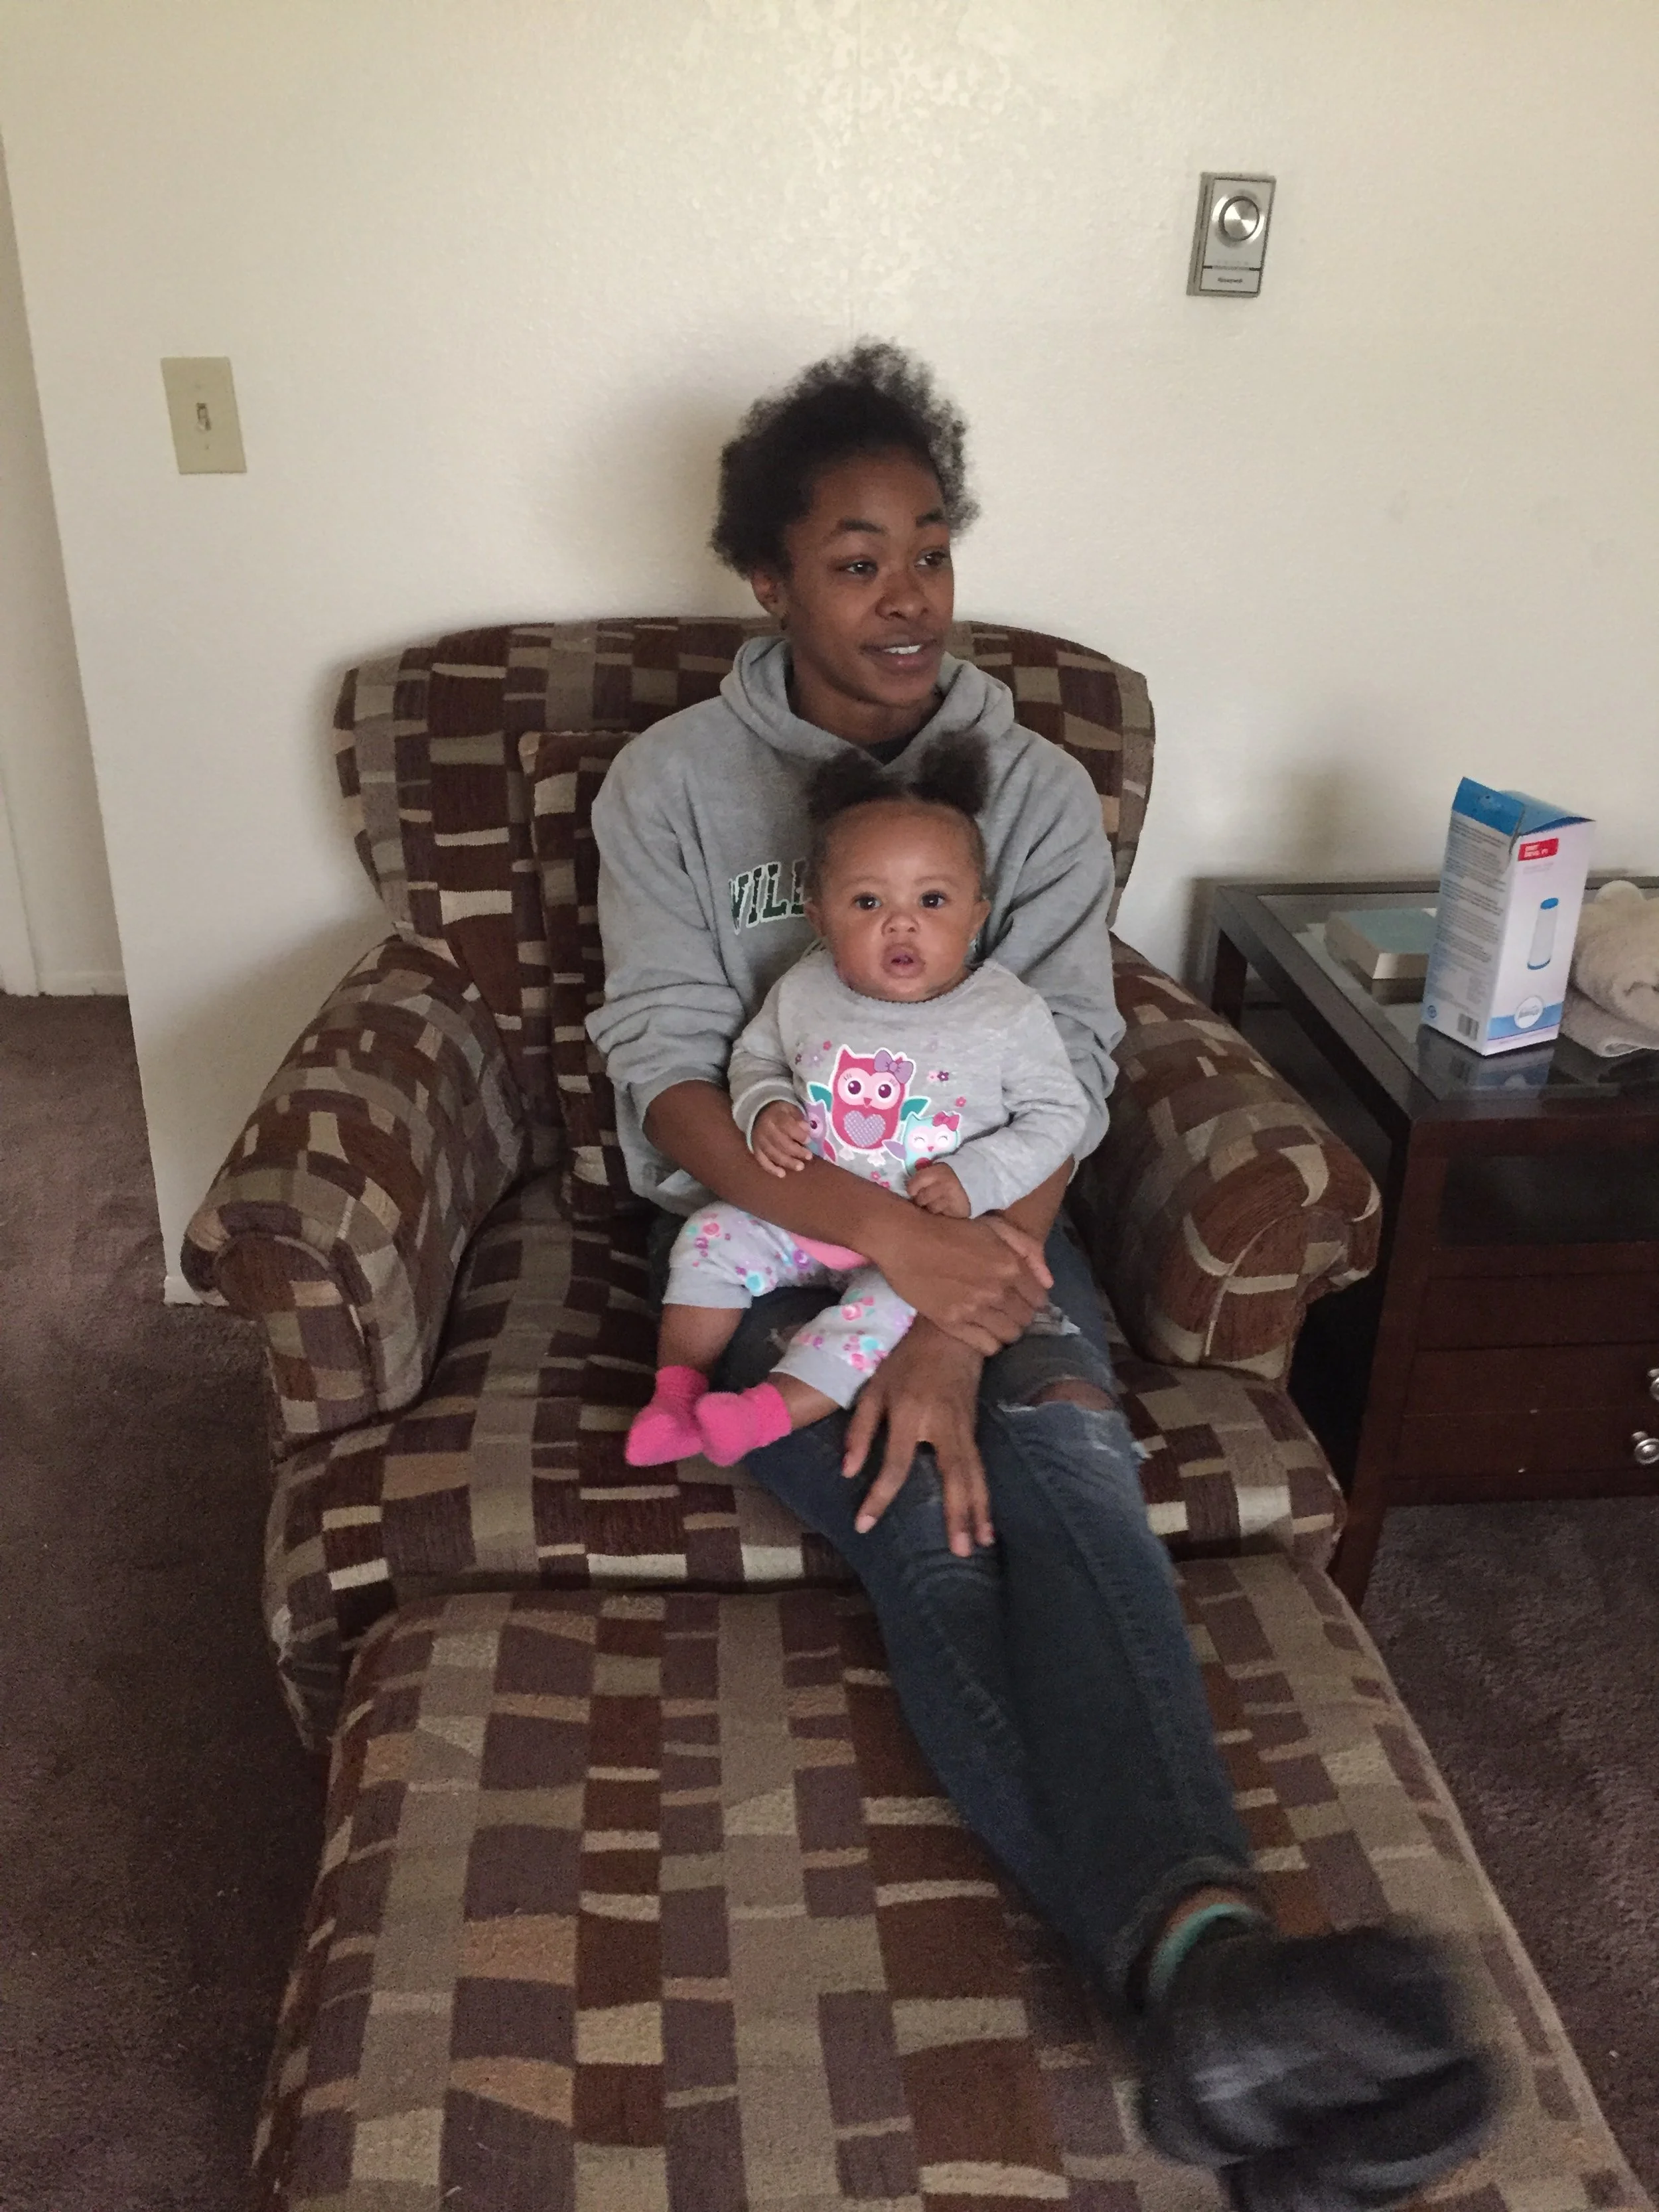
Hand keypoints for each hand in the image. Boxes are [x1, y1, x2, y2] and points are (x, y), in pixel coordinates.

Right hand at [751, 1101, 812, 1177]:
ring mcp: (759, 1140)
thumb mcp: (790, 1109)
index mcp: (774, 1116)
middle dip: (796, 1151)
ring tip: (800, 1167)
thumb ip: (798, 1118)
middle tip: (809, 1156)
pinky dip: (771, 1169)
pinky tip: (782, 1174)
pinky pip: (762, 1161)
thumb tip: (807, 1129)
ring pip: (772, 1153)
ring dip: (787, 1162)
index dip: (798, 1134)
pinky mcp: (755, 1149)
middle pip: (780, 1142)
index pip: (786, 1125)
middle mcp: (765, 1129)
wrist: (758, 1113)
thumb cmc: (780, 1113)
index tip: (808, 1140)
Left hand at [842, 1322, 989, 1556]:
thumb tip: (848, 1472)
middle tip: (959, 1551)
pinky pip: (980, 1469)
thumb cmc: (905, 1361)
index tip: (863, 1525)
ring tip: (980, 1544)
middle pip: (952, 1477)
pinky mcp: (974, 1430)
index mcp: (909, 1414)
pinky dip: (985, 1497)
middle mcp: (941, 1426)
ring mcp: (963, 1429)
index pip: (894, 1466)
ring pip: (974, 1476)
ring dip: (978, 1511)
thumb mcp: (874, 1388)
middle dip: (956, 1515)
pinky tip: (986, 1521)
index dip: (878, 1498)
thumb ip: (860, 1430)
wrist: (950, 1333)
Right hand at [870, 1206, 1050, 1354]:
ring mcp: (975, 1309)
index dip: (1032, 1300)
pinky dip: (989, 1341)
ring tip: (994, 1321)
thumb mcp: (994, 1228)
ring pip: (1009, 1335)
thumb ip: (1027, 1249)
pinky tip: (981, 1330)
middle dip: (1020, 1315)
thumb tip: (1048, 1282)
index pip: (1039, 1299)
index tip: (1021, 1298)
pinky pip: (987, 1346)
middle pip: (1025, 1319)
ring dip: (1006, 1329)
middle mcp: (997, 1290)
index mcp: (1010, 1265)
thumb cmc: (950, 1229)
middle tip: (1006, 1309)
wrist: (905, 1240)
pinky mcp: (953, 1323)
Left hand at [907, 1161, 969, 1216]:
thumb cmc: (949, 1175)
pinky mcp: (957, 1211)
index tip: (913, 1191)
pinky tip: (946, 1207)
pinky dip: (942, 1213)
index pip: (914, 1184)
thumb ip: (923, 1177)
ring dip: (931, 1208)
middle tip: (926, 1198)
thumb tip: (906, 1190)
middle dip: (921, 1200)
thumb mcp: (937, 1170)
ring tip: (937, 1202)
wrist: (977, 1178)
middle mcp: (944, 1186)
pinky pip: (941, 1216)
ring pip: (930, 1210)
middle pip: (920, 1199)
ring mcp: (951, 1199)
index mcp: (938, 1172)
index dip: (911, 1189)